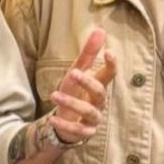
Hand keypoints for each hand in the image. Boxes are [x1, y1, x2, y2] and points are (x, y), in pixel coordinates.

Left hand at [48, 28, 116, 144]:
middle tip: (72, 73)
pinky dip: (65, 125)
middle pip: (100, 92)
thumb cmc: (74, 92)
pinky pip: (77, 130)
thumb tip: (100, 30)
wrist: (66, 120)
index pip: (109, 75)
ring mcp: (93, 118)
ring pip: (88, 111)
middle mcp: (99, 102)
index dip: (111, 65)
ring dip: (71, 103)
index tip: (109, 52)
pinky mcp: (85, 132)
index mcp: (99, 86)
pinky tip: (52, 119)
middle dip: (87, 83)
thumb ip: (88, 53)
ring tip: (53, 95)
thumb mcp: (77, 71)